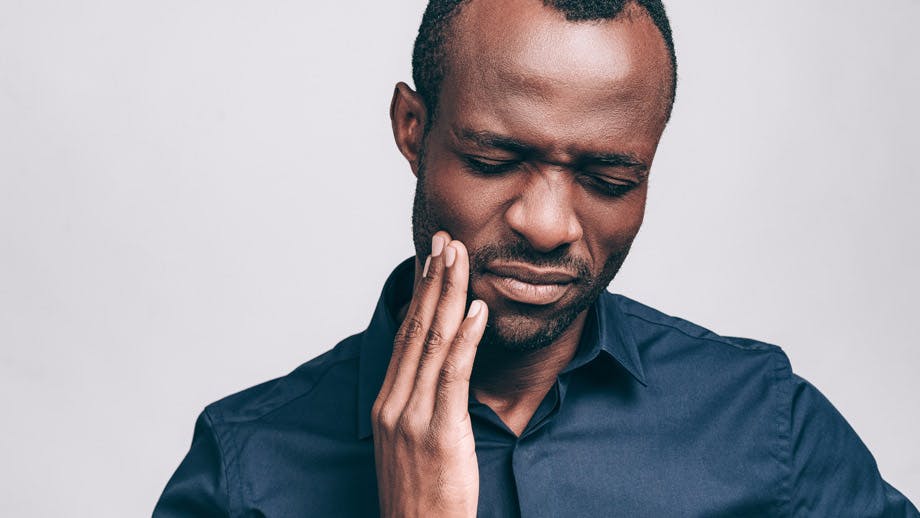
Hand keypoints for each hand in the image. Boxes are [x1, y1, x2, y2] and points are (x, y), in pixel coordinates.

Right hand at [371, 231, 487, 517]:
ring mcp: (413, 417)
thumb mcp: (412, 444)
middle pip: (415, 329)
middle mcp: (394, 403)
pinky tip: (477, 309)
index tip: (432, 260)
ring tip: (460, 258)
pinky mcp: (439, 432)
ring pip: (432, 342)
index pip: (405, 335)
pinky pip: (453, 375)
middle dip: (433, 280)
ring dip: (448, 295)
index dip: (420, 294)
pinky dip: (466, 338)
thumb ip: (421, 405)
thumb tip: (438, 373)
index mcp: (388, 404)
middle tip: (446, 241)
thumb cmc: (422, 496)